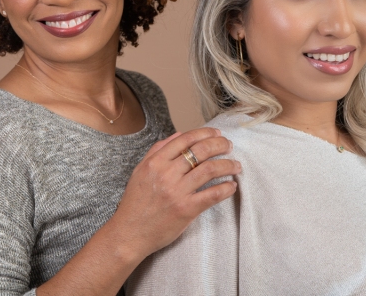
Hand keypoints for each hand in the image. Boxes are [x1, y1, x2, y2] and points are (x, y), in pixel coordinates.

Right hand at [108, 127, 240, 259]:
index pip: (185, 139)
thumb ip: (157, 150)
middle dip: (220, 145)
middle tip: (229, 146)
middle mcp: (167, 174)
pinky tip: (232, 186)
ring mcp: (177, 192)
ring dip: (228, 165)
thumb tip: (179, 135)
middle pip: (201, 151)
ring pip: (210, 170)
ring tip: (236, 165)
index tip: (217, 133)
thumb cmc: (135, 203)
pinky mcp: (186, 210)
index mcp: (155, 162)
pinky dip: (226, 188)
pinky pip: (211, 195)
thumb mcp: (140, 171)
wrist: (129, 233)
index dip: (205, 133)